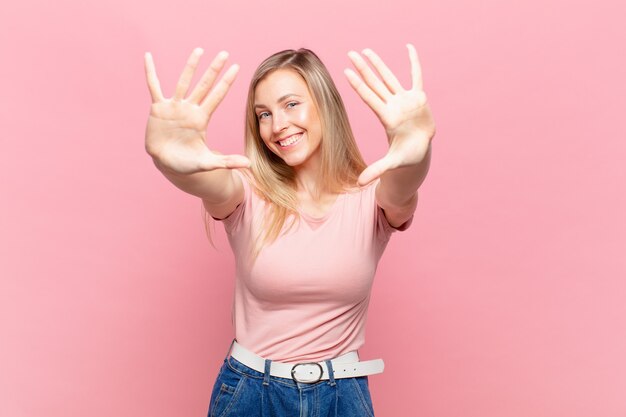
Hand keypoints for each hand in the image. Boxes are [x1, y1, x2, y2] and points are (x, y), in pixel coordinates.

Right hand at [144, 48, 249, 174]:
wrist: (166, 164)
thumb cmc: (187, 163)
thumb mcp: (207, 163)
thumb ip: (226, 161)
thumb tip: (248, 164)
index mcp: (202, 119)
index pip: (217, 96)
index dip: (226, 82)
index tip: (237, 67)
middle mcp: (190, 109)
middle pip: (204, 85)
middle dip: (214, 69)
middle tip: (225, 53)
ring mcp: (174, 107)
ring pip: (183, 82)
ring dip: (191, 66)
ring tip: (199, 50)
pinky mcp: (158, 108)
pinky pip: (153, 86)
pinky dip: (150, 72)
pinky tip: (148, 56)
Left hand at [345, 44, 434, 185]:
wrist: (418, 153)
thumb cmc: (405, 158)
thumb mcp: (392, 164)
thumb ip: (377, 170)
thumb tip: (360, 183)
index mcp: (387, 117)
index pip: (369, 97)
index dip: (359, 84)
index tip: (345, 71)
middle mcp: (392, 105)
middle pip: (375, 83)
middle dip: (363, 68)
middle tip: (350, 52)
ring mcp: (404, 100)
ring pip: (390, 77)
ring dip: (379, 64)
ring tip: (367, 50)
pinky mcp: (418, 98)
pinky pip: (416, 76)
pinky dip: (414, 62)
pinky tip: (409, 47)